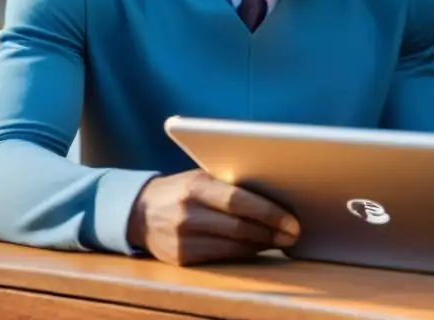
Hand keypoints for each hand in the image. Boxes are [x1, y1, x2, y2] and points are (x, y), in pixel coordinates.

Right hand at [127, 169, 299, 265]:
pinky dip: (244, 252)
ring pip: (233, 244)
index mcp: (196, 185)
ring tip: (281, 239)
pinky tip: (258, 247)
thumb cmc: (182, 189)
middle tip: (294, 232)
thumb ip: (230, 183)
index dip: (269, 212)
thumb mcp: (201, 176)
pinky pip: (222, 256)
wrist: (139, 211)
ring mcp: (182, 237)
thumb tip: (275, 193)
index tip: (292, 220)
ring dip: (262, 243)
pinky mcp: (181, 257)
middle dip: (271, 230)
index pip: (239, 200)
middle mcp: (187, 211)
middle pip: (239, 225)